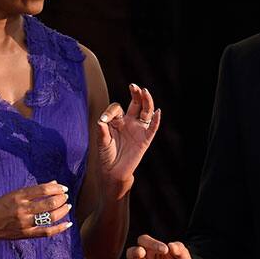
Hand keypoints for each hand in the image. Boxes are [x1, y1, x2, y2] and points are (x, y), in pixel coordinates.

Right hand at [0, 181, 71, 240]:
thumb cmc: (0, 206)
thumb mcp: (14, 194)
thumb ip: (34, 190)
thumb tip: (54, 183)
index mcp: (19, 196)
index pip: (43, 190)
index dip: (57, 188)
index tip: (63, 188)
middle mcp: (22, 209)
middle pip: (49, 203)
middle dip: (61, 199)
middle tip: (65, 196)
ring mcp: (25, 223)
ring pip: (50, 217)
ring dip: (63, 211)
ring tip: (67, 206)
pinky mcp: (27, 234)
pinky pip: (47, 232)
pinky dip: (59, 228)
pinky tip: (68, 224)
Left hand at [98, 84, 160, 199]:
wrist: (113, 172)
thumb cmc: (106, 156)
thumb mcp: (102, 142)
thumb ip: (102, 131)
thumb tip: (101, 121)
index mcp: (117, 121)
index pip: (117, 108)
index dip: (111, 111)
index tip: (104, 120)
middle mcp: (129, 122)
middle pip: (136, 104)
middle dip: (135, 94)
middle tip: (134, 86)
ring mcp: (138, 130)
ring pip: (146, 112)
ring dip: (146, 101)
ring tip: (145, 91)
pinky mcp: (145, 139)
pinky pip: (152, 128)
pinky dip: (156, 120)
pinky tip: (158, 112)